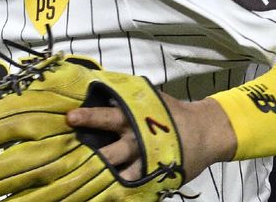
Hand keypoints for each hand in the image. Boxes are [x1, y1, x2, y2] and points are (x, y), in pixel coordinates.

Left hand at [66, 91, 236, 182]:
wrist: (205, 131)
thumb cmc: (172, 112)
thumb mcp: (151, 99)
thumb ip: (128, 96)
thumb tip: (100, 84)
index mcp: (135, 119)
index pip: (108, 116)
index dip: (89, 117)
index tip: (70, 117)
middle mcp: (138, 142)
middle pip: (111, 151)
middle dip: (92, 156)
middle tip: (70, 160)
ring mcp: (146, 163)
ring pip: (122, 174)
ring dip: (104, 178)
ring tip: (85, 185)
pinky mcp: (155, 177)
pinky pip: (136, 187)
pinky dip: (122, 192)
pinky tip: (107, 195)